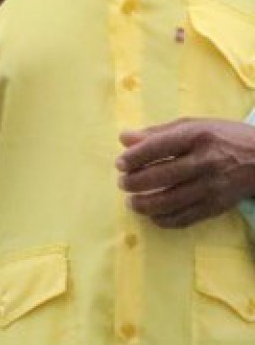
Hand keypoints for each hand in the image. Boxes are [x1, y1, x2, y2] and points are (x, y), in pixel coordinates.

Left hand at [118, 119, 254, 227]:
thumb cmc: (224, 137)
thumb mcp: (194, 125)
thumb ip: (158, 132)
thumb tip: (124, 138)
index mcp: (197, 136)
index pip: (157, 148)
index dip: (134, 158)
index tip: (120, 164)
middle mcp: (205, 162)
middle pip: (161, 176)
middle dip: (134, 183)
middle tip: (122, 183)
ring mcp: (212, 186)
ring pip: (170, 201)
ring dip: (144, 205)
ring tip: (132, 202)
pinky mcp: (218, 206)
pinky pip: (186, 218)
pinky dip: (165, 220)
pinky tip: (153, 215)